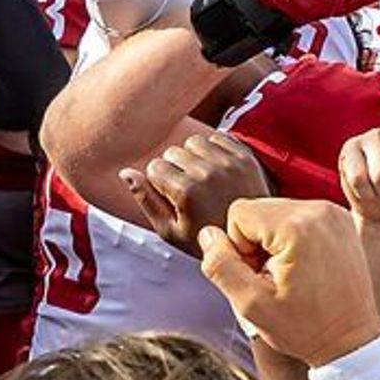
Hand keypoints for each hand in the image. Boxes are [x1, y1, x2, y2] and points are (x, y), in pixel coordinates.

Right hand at [119, 126, 266, 251]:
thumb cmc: (208, 239)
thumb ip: (145, 200)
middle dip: (174, 168)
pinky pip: (217, 137)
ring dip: (192, 156)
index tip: (172, 199)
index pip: (154, 167)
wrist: (254, 242)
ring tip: (200, 178)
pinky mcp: (245, 156)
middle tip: (187, 190)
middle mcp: (207, 172)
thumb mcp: (170, 231)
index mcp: (186, 191)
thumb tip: (126, 172)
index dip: (158, 183)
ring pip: (194, 141)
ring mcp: (229, 162)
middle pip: (173, 151)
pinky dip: (213, 149)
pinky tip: (215, 170)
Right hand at [196, 194, 379, 366]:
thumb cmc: (303, 328)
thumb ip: (220, 266)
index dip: (238, 247)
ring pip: (277, 211)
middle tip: (273, 278)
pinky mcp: (342, 219)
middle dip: (255, 241)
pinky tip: (303, 267)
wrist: (351, 340)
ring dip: (273, 240)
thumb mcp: (250, 304)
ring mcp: (335, 212)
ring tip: (289, 275)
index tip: (259, 276)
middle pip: (259, 208)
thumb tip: (208, 234)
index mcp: (297, 226)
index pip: (239, 213)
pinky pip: (299, 215)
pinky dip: (293, 237)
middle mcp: (319, 209)